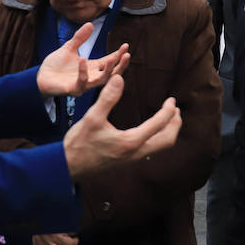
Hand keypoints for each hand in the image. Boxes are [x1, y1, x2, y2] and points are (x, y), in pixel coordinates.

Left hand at [36, 23, 129, 96]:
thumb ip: (80, 38)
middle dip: (120, 65)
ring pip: (101, 81)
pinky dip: (83, 72)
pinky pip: (82, 82)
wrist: (40, 76)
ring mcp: (84, 85)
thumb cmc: (55, 65)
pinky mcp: (73, 90)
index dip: (118, 55)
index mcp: (92, 67)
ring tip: (113, 59)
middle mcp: (91, 77)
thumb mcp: (69, 48)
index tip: (126, 45)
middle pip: (111, 74)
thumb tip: (90, 24)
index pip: (109, 62)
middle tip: (127, 55)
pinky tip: (83, 59)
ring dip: (108, 71)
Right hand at [63, 74, 180, 180]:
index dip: (168, 110)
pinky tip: (150, 131)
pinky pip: (151, 150)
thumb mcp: (92, 117)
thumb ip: (108, 98)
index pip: (159, 124)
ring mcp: (132, 159)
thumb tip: (120, 78)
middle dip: (175, 124)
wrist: (68, 167)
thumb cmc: (79, 143)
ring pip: (160, 147)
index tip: (172, 100)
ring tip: (169, 119)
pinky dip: (158, 139)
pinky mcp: (127, 161)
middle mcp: (136, 152)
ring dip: (168, 132)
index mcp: (131, 141)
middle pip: (167, 140)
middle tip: (175, 109)